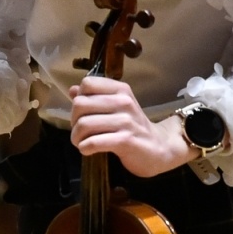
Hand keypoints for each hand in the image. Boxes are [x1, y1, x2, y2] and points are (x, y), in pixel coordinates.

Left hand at [69, 77, 192, 176]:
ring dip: (77, 137)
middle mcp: (124, 102)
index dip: (79, 99)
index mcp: (120, 90)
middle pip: (80, 104)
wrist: (160, 148)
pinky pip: (94, 142)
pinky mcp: (126, 140)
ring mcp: (126, 121)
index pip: (87, 84)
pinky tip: (87, 150)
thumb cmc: (132, 127)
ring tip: (81, 143)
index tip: (84, 113)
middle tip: (80, 131)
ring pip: (84, 124)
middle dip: (74, 120)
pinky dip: (85, 147)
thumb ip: (94, 98)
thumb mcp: (116, 108)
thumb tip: (72, 90)